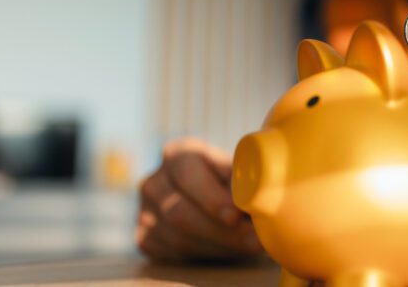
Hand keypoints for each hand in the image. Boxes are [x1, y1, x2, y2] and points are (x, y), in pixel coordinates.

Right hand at [137, 137, 261, 261]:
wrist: (208, 200)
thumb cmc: (228, 179)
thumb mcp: (234, 168)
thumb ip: (242, 175)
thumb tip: (262, 188)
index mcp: (177, 153)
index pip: (188, 173)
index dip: (212, 197)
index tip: (236, 215)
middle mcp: (154, 181)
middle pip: (180, 211)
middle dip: (221, 229)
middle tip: (253, 239)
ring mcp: (145, 211)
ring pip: (179, 236)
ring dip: (219, 245)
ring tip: (251, 246)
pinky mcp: (145, 237)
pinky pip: (174, 252)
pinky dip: (206, 254)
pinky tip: (230, 250)